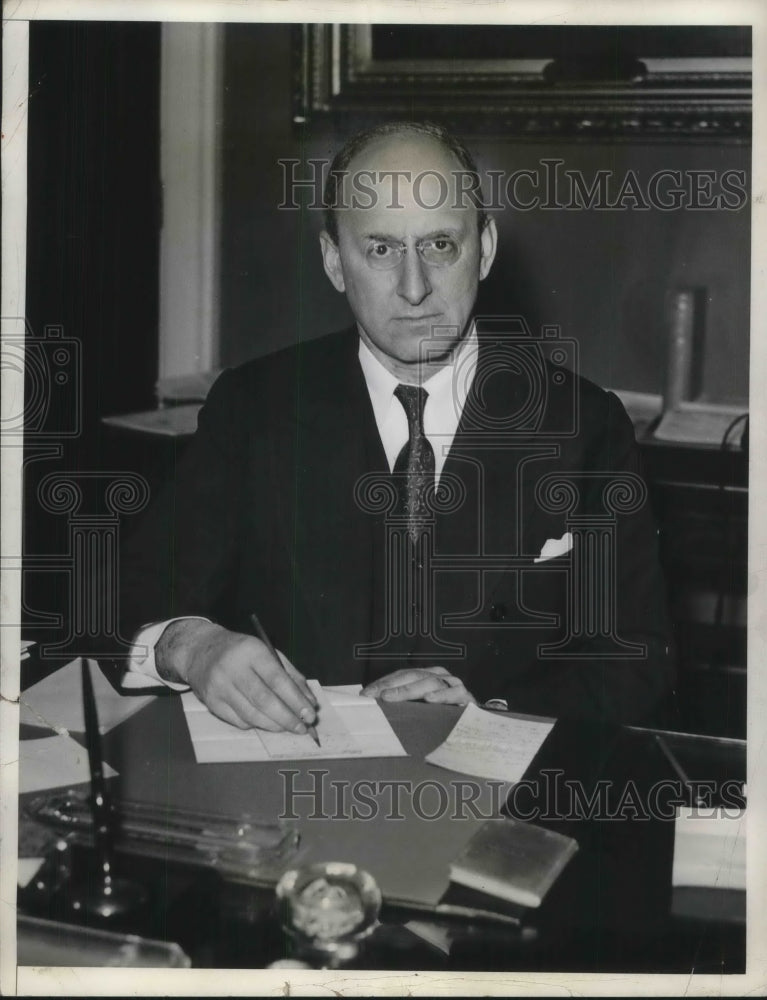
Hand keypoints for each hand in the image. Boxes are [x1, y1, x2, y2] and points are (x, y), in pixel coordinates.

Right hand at [156, 620, 317, 730]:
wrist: (201, 650)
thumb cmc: (242, 651)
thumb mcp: (268, 652)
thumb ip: (291, 675)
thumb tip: (309, 702)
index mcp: (251, 652)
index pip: (277, 680)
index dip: (295, 700)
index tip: (309, 714)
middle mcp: (233, 669)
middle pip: (264, 701)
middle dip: (287, 718)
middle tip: (302, 728)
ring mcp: (219, 687)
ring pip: (251, 715)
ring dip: (274, 725)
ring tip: (288, 727)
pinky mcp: (211, 702)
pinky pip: (239, 721)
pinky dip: (257, 724)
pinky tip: (267, 722)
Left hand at [361, 666, 475, 705]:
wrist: (476, 723)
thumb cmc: (444, 714)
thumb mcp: (421, 708)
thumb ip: (404, 704)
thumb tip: (374, 705)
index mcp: (426, 675)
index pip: (401, 675)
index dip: (383, 683)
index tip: (366, 694)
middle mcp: (439, 676)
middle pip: (413, 676)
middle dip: (393, 686)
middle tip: (377, 696)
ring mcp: (453, 685)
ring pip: (430, 682)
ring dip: (410, 690)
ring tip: (393, 697)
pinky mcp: (466, 697)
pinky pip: (454, 694)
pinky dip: (442, 696)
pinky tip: (430, 700)